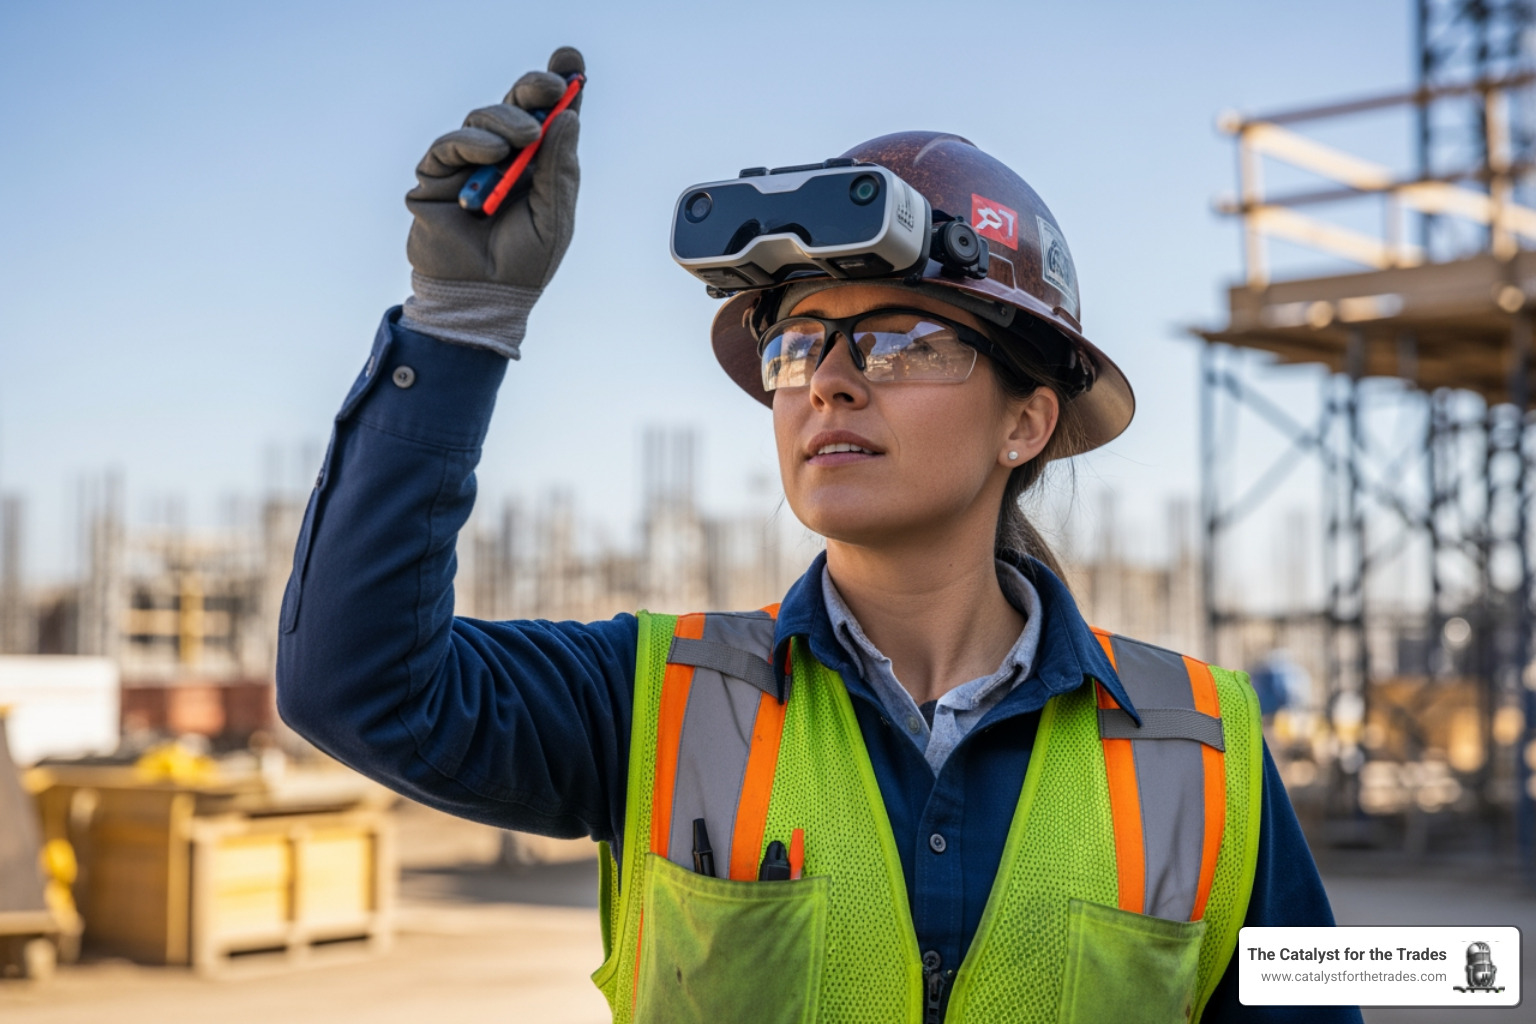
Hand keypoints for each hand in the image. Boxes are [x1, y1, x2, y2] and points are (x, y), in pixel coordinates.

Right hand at [400, 46, 583, 357]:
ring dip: (507, 121)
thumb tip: (568, 117)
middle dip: (534, 88)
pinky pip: (449, 144)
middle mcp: (503, 159)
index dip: (560, 86)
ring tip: (523, 139)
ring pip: (483, 119)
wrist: (482, 299)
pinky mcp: (436, 176)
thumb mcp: (554, 217)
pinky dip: (471, 141)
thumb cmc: (522, 265)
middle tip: (551, 84)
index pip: (549, 117)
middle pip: (516, 106)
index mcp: (537, 166)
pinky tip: (492, 153)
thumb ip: (559, 169)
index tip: (572, 61)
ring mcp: (468, 164)